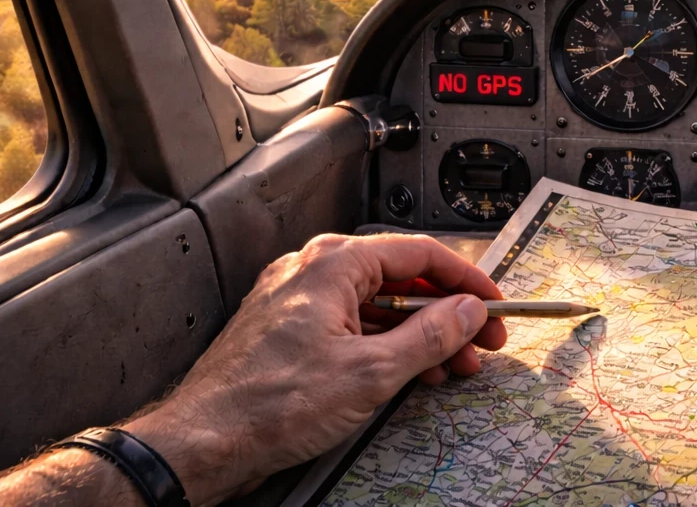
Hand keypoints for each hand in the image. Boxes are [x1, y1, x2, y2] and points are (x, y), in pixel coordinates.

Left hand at [124, 233, 507, 505]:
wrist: (202, 443)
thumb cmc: (269, 405)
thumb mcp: (372, 372)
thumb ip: (431, 335)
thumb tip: (468, 311)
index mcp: (334, 263)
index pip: (420, 254)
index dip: (466, 280)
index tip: (494, 303)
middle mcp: (313, 270)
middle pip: (400, 278)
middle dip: (447, 313)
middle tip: (480, 341)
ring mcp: (298, 298)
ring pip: (377, 305)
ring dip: (420, 333)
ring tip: (452, 366)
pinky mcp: (287, 329)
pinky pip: (352, 324)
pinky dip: (386, 344)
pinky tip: (408, 371)